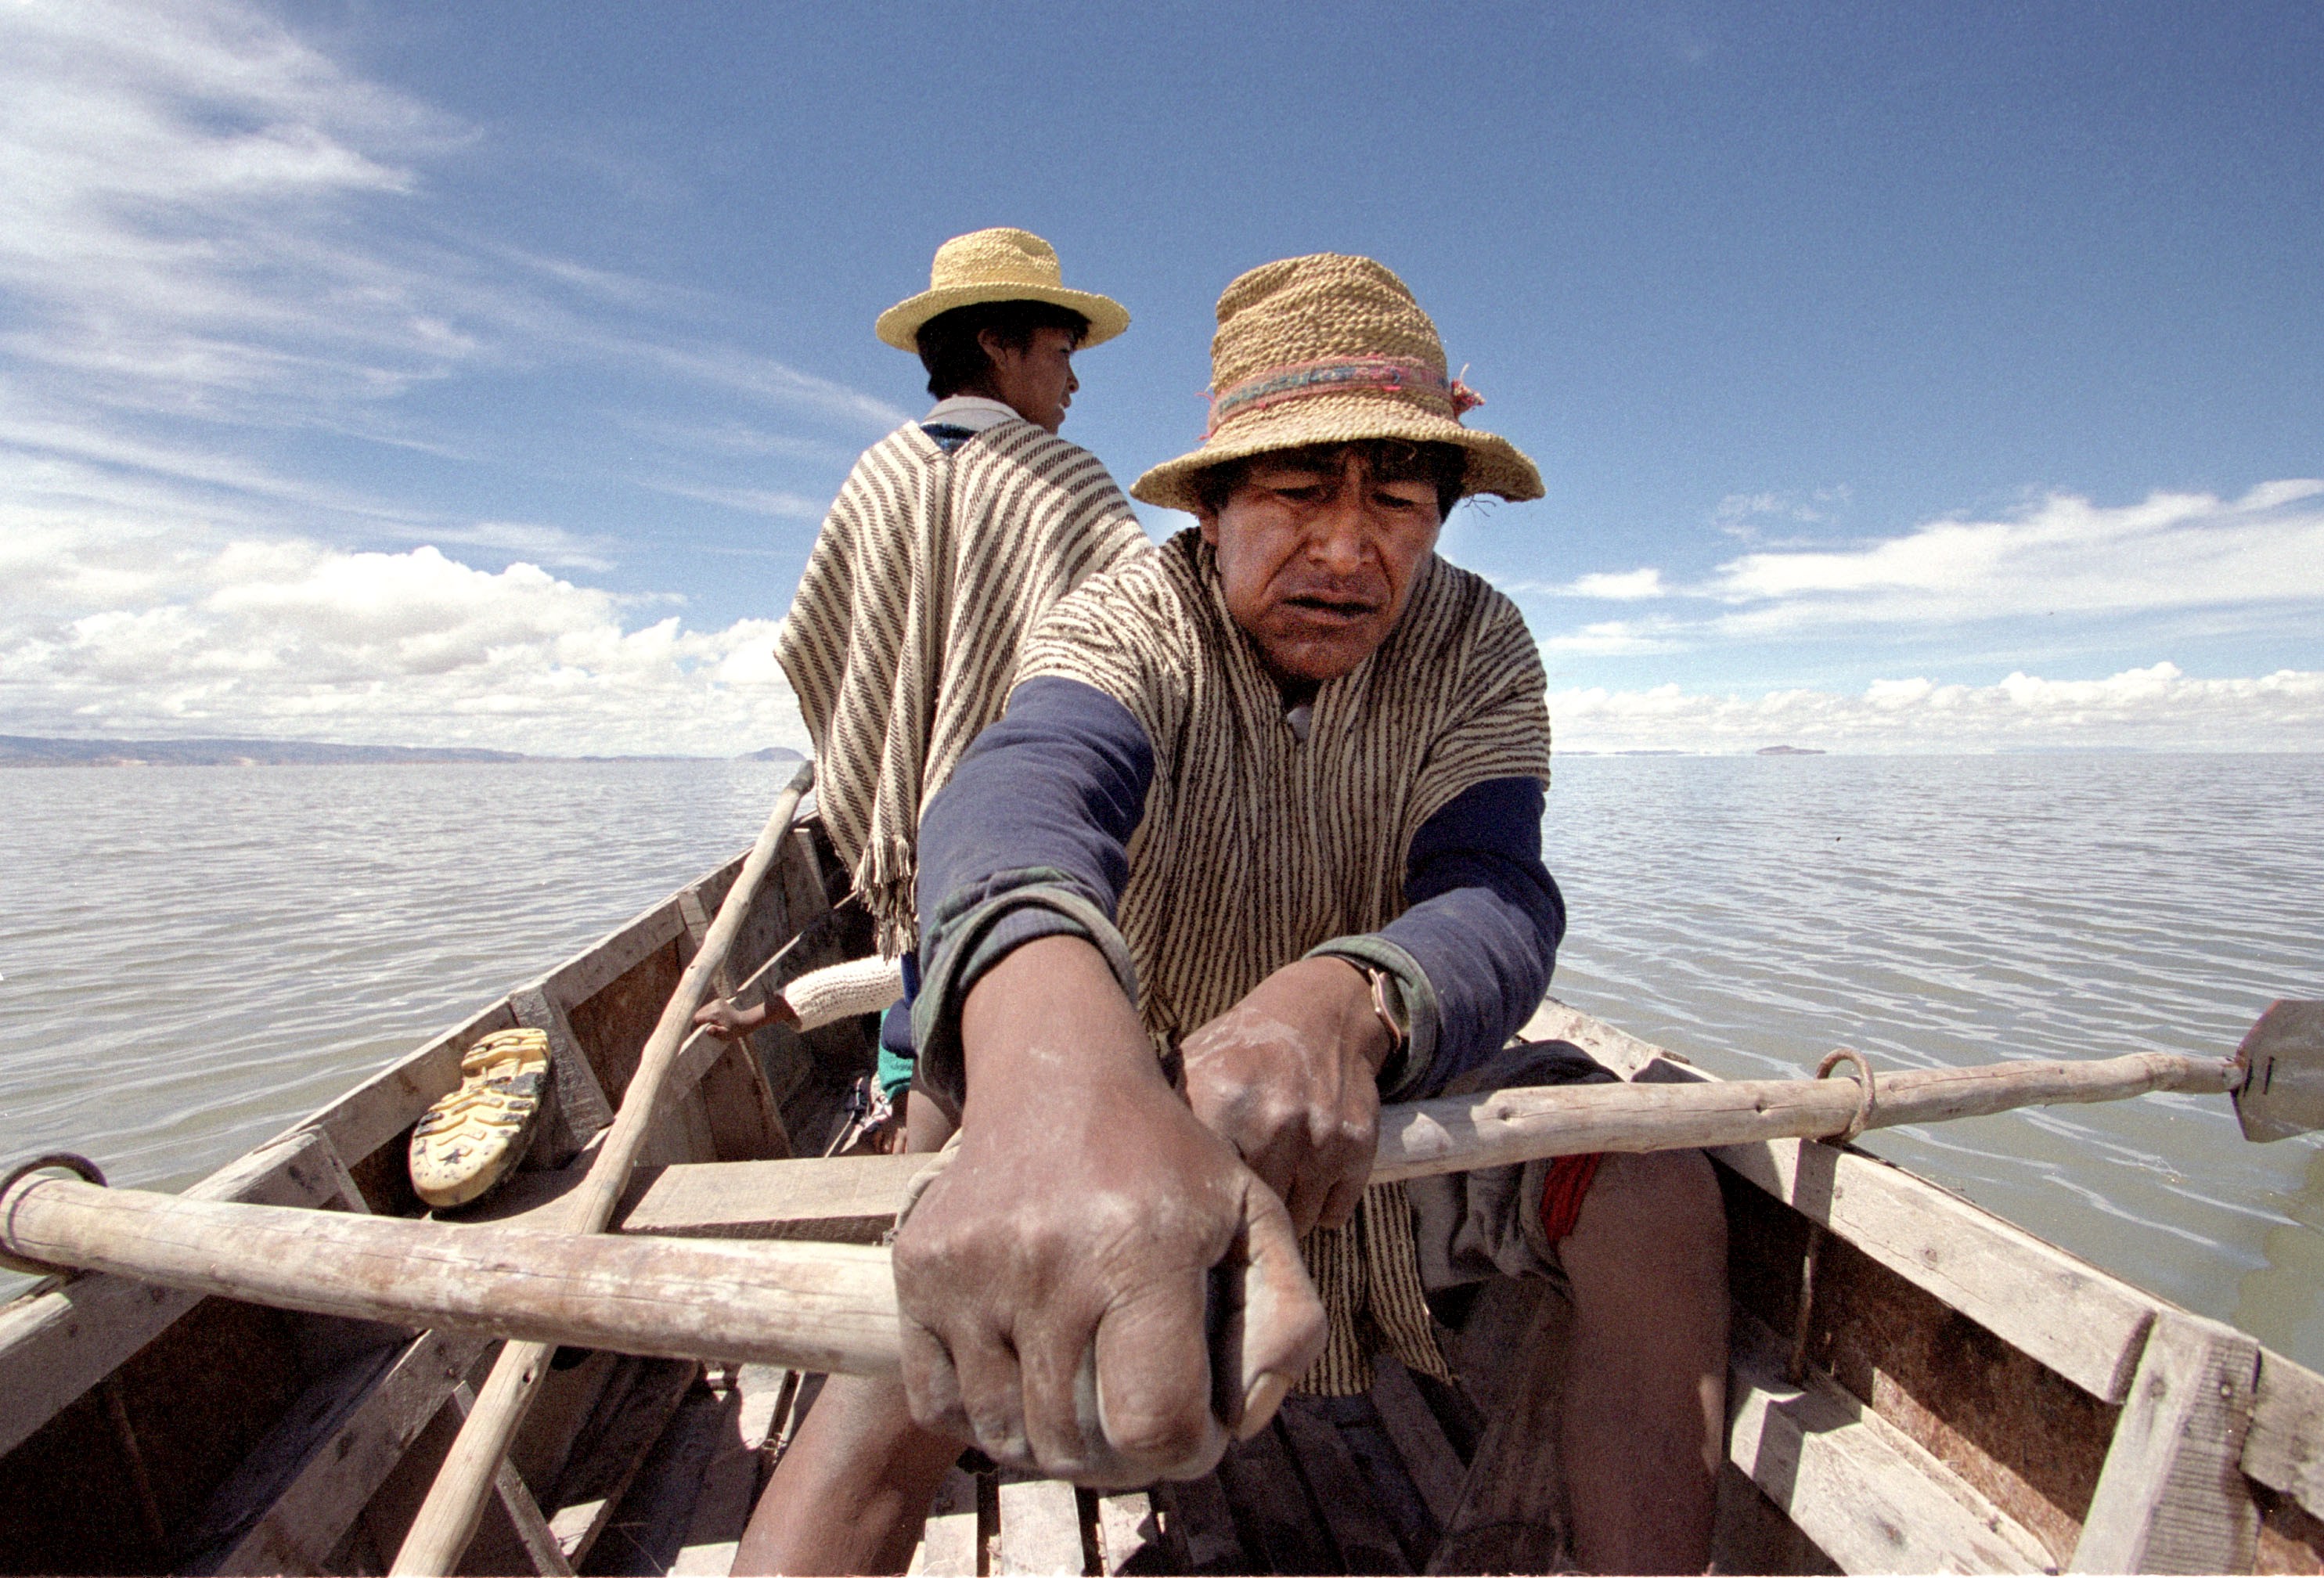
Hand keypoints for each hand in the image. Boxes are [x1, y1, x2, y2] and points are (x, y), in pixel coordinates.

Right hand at [690, 994, 785, 1039]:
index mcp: (715, 1014)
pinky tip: (711, 1018)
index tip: (694, 1032)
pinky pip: (707, 1007)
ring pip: (702, 1009)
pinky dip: (706, 1013)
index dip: (694, 1025)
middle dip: (697, 1021)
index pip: (697, 1018)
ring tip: (705, 1024)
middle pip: (698, 1013)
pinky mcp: (718, 1000)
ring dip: (702, 1017)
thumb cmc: (734, 1030)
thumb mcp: (725, 1035)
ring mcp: (717, 1001)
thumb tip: (708, 1029)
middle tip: (698, 1029)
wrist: (744, 1021)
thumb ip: (716, 1032)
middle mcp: (715, 1005)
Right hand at [890, 936, 1323, 1484]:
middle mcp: (1046, 1259)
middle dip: (1124, 1455)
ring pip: (1007, 1434)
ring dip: (1054, 1444)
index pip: (1155, 1426)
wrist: (1056, 1084)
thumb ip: (1284, 1323)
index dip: (1186, 1453)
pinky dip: (988, 1416)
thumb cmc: (1169, 1168)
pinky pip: (942, 1404)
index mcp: (1141, 1247)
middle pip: (1077, 1444)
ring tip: (1089, 1399)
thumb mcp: (1254, 1219)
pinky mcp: (918, 1271)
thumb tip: (1242, 1421)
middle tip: (1141, 1417)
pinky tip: (1030, 1376)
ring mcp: (970, 1268)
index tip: (1196, 1428)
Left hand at [1180, 957, 1391, 1235]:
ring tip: (1269, 1183)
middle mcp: (1273, 1118)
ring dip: (1282, 1216)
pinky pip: (1333, 1213)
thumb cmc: (1241, 1051)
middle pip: (1249, 1211)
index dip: (1196, 1208)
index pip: (1201, 1189)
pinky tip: (1304, 1176)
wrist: (1321, 1013)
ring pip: (1295, 1222)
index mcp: (1219, 1099)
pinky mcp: (1358, 1145)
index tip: (1192, 1213)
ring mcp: (1320, 1135)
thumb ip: (1159, 1114)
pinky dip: (1319, 1207)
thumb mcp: (1190, 1066)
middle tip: (1232, 1205)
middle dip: (1240, 1216)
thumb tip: (1109, 1171)